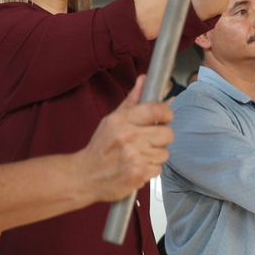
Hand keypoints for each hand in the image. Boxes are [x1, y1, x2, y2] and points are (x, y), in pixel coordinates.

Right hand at [77, 76, 173, 201]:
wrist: (87, 175)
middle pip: (167, 134)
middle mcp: (129, 137)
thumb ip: (131, 101)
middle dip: (162, 137)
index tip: (165, 117)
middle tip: (150, 139)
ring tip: (140, 154)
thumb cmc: (101, 146)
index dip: (166, 114)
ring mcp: (134, 156)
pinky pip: (158, 168)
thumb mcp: (112, 120)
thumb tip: (144, 79)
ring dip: (156, 154)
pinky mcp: (139, 174)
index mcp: (122, 120)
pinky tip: (138, 166)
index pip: (157, 111)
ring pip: (165, 153)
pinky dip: (150, 168)